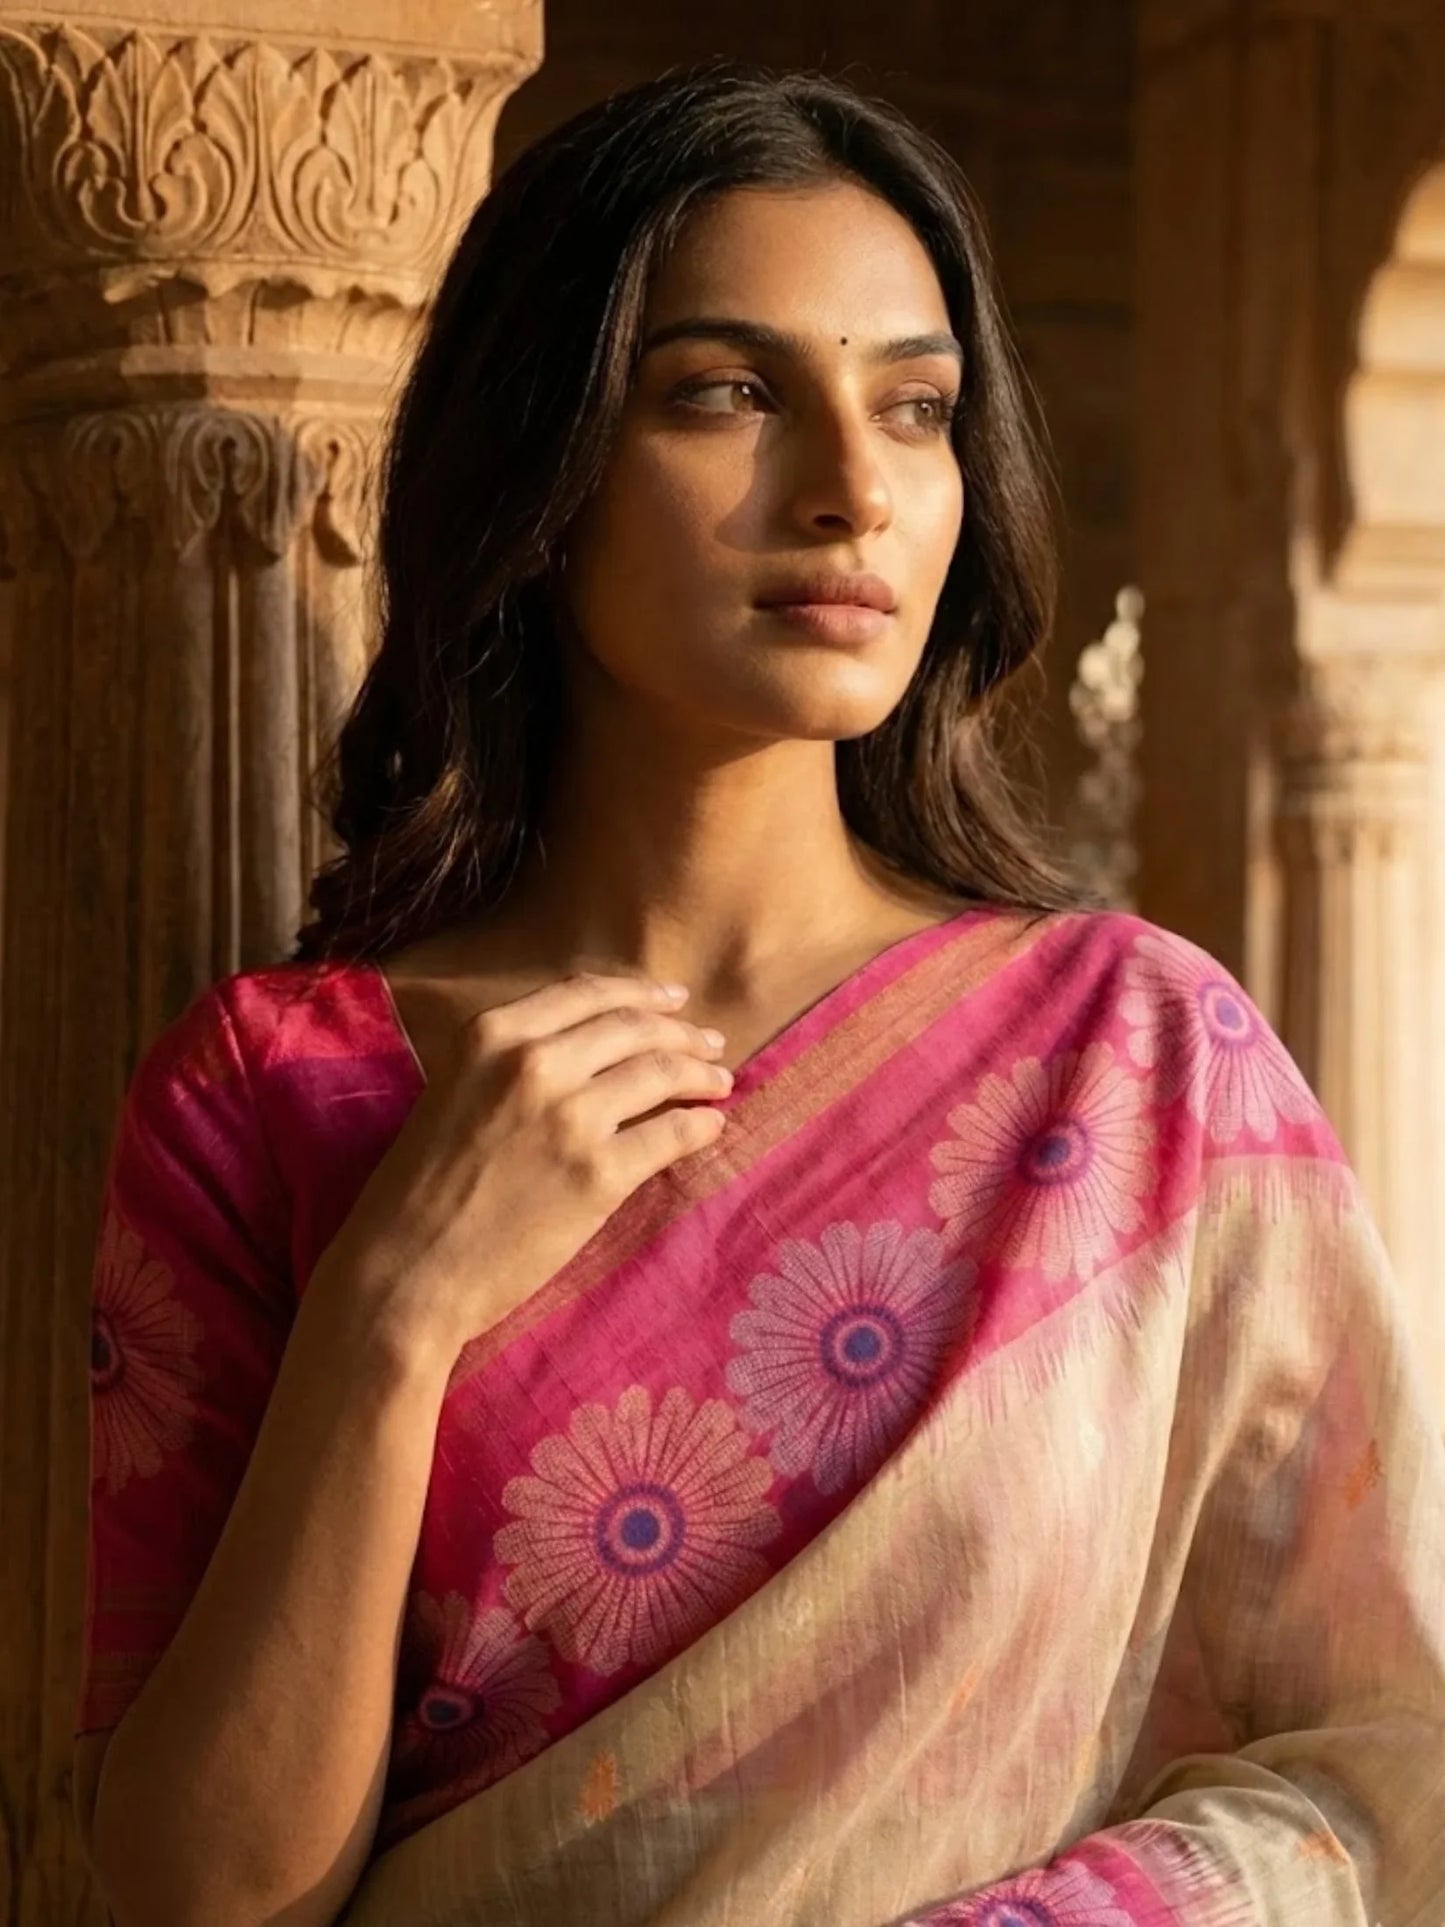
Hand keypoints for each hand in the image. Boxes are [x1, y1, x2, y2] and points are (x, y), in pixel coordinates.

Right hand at [308, 972, 731, 1364]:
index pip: (588, 994)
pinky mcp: (599, 1173)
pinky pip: (671, 1135)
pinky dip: (701, 1126)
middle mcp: (535, 1063)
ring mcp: (570, 1117)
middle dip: (681, 1032)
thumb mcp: (455, 1091)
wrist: (406, 1270)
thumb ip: (511, 1060)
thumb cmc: (419, 1189)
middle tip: (710, 1043)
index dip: (641, 994)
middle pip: (634, 1028)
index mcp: (493, 1035)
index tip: (674, 1001)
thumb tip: (587, 1047)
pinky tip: (712, 1127)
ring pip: (661, 1072)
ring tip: (720, 1081)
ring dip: (701, 1073)